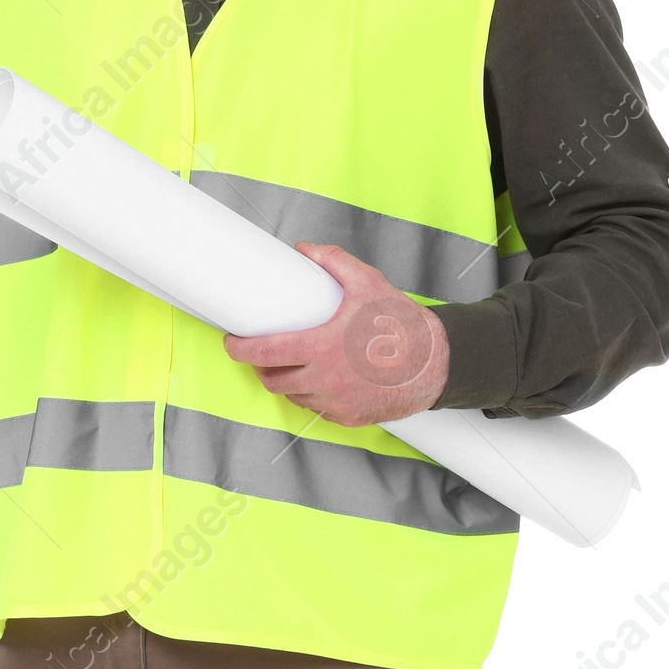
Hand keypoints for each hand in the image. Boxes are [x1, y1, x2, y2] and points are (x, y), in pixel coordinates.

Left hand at [223, 242, 449, 423]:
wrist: (435, 364)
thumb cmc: (402, 326)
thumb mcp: (368, 284)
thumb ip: (333, 262)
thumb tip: (305, 250)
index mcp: (321, 348)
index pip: (264, 353)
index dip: (239, 349)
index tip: (233, 342)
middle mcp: (324, 380)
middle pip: (272, 379)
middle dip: (262, 367)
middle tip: (264, 353)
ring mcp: (335, 403)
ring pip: (294, 396)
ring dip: (288, 381)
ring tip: (295, 364)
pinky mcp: (348, 417)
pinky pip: (317, 409)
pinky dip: (314, 396)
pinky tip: (322, 380)